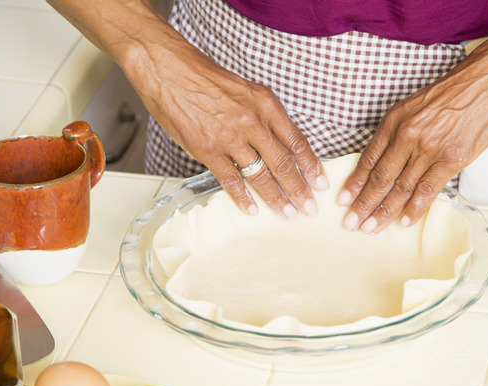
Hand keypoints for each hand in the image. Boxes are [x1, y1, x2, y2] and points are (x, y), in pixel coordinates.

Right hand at [134, 43, 328, 218]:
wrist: (167, 69)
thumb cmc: (203, 76)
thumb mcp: (245, 89)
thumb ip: (263, 115)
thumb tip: (277, 142)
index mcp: (265, 104)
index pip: (296, 140)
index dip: (311, 165)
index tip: (320, 181)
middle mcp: (252, 121)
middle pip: (283, 162)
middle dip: (299, 189)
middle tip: (309, 207)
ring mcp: (229, 137)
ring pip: (261, 175)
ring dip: (276, 198)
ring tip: (287, 213)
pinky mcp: (207, 149)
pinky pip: (230, 180)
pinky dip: (242, 198)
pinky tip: (252, 209)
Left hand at [336, 44, 487, 233]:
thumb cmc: (458, 89)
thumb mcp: (417, 104)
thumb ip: (402, 131)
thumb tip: (391, 160)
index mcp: (395, 120)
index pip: (369, 158)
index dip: (355, 182)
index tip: (344, 199)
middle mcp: (407, 135)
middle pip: (380, 177)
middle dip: (364, 204)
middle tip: (352, 223)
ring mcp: (429, 148)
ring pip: (400, 187)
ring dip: (384, 211)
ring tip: (371, 229)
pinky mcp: (451, 159)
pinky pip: (427, 189)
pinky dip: (415, 208)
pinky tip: (404, 221)